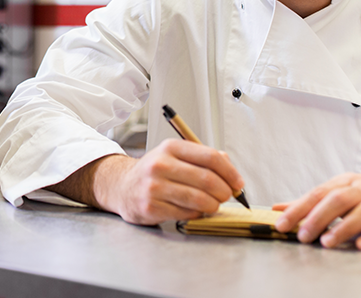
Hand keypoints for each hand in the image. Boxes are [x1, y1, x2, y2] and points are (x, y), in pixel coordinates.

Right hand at [88, 139, 244, 225]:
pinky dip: (197, 213)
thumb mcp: (175, 156)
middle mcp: (161, 165)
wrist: (122, 186)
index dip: (230, 172)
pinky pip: (186, 213)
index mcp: (171, 148)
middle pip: (207, 179)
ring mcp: (154, 187)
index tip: (238, 183)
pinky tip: (195, 210)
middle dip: (224, 192)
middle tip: (227, 196)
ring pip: (199, 199)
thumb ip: (203, 159)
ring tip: (213, 205)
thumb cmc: (154, 172)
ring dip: (213, 205)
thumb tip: (230, 170)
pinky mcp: (151, 206)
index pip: (211, 157)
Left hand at [272, 173, 360, 250]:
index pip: (320, 193)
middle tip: (303, 236)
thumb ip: (313, 202)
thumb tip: (278, 208)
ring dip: (344, 227)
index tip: (282, 223)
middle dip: (318, 217)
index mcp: (349, 182)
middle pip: (340, 199)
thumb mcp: (344, 192)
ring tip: (327, 242)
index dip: (299, 208)